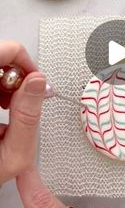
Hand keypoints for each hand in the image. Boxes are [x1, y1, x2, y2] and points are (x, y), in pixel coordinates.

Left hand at [0, 41, 45, 183]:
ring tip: (11, 107)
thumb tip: (38, 83)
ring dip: (7, 84)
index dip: (24, 62)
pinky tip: (1, 107)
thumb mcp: (13, 155)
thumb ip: (27, 116)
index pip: (2, 51)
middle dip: (17, 77)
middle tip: (22, 99)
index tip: (35, 80)